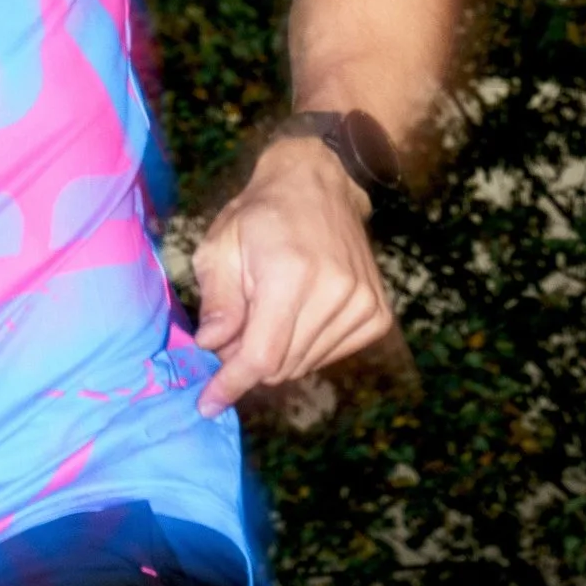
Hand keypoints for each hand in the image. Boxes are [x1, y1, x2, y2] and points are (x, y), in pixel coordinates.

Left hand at [191, 132, 395, 416]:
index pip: (261, 357)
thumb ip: (217, 300)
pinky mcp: (377, 314)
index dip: (231, 384)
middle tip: (237, 328)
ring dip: (279, 352)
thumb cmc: (261, 214)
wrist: (318, 183)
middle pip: (282, 366)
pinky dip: (306, 347)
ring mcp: (363, 304)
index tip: (208, 403)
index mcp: (291, 274)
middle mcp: (335, 292)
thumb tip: (213, 346)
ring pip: (305, 365)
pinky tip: (300, 314)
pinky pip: (331, 356)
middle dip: (250, 360)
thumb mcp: (221, 246)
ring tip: (270, 311)